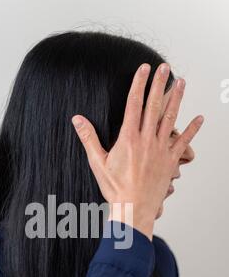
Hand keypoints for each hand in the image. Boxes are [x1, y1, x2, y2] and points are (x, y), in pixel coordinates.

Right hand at [71, 62, 203, 240]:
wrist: (134, 208)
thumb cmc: (116, 188)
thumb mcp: (97, 162)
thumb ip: (88, 138)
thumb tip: (77, 119)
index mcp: (128, 138)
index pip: (134, 104)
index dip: (139, 84)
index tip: (144, 69)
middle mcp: (146, 140)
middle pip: (154, 106)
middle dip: (159, 84)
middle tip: (164, 67)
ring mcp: (160, 150)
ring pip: (170, 119)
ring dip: (176, 99)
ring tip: (181, 83)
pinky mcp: (170, 161)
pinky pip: (183, 142)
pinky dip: (192, 130)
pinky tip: (199, 118)